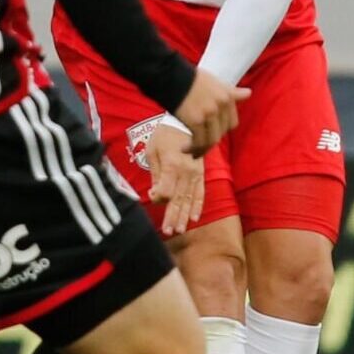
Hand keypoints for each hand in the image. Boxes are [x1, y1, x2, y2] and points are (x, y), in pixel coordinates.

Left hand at [141, 122, 205, 237]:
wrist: (187, 122)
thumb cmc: (165, 135)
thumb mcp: (153, 151)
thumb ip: (155, 174)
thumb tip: (154, 195)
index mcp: (172, 165)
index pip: (166, 191)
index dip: (158, 198)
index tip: (152, 197)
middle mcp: (186, 171)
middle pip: (179, 199)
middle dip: (173, 217)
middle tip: (168, 231)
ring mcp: (196, 174)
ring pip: (190, 199)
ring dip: (184, 215)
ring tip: (179, 229)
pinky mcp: (201, 174)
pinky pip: (201, 193)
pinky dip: (197, 206)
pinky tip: (194, 218)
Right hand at [170, 70, 248, 153]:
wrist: (170, 75)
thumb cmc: (190, 78)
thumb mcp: (215, 82)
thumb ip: (231, 92)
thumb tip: (249, 93)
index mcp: (228, 96)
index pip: (232, 123)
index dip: (221, 131)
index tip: (211, 133)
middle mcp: (221, 106)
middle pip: (221, 133)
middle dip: (210, 140)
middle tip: (199, 144)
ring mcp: (209, 114)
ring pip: (211, 140)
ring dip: (202, 149)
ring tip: (191, 152)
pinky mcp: (196, 121)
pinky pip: (199, 141)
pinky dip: (193, 148)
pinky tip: (184, 149)